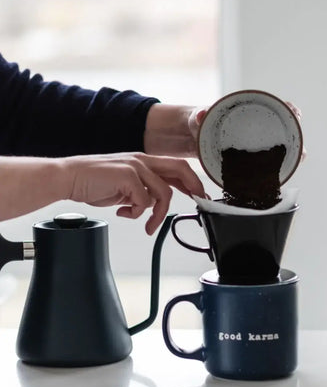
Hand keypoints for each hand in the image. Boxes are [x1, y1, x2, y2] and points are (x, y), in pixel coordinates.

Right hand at [64, 153, 204, 233]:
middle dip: (194, 185)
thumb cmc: (94, 182)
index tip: (199, 194)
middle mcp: (143, 160)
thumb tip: (154, 203)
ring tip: (147, 226)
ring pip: (163, 193)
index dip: (191, 181)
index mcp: (144, 161)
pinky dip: (135, 213)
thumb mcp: (125, 187)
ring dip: (158, 215)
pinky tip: (122, 213)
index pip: (176, 167)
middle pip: (180, 168)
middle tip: (199, 200)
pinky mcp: (127, 175)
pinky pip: (143, 202)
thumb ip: (142, 191)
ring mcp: (135, 166)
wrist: (68, 177)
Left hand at [144, 100, 302, 158]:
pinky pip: (260, 164)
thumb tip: (200, 116)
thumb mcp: (195, 116)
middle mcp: (251, 128)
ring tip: (294, 164)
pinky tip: (274, 177)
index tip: (295, 113)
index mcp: (244, 112)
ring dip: (287, 157)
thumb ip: (198, 115)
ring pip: (274, 149)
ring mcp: (248, 144)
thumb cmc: (193, 120)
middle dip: (295, 138)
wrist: (183, 137)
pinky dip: (269, 170)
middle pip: (281, 130)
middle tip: (301, 149)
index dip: (289, 109)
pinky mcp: (242, 160)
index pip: (274, 106)